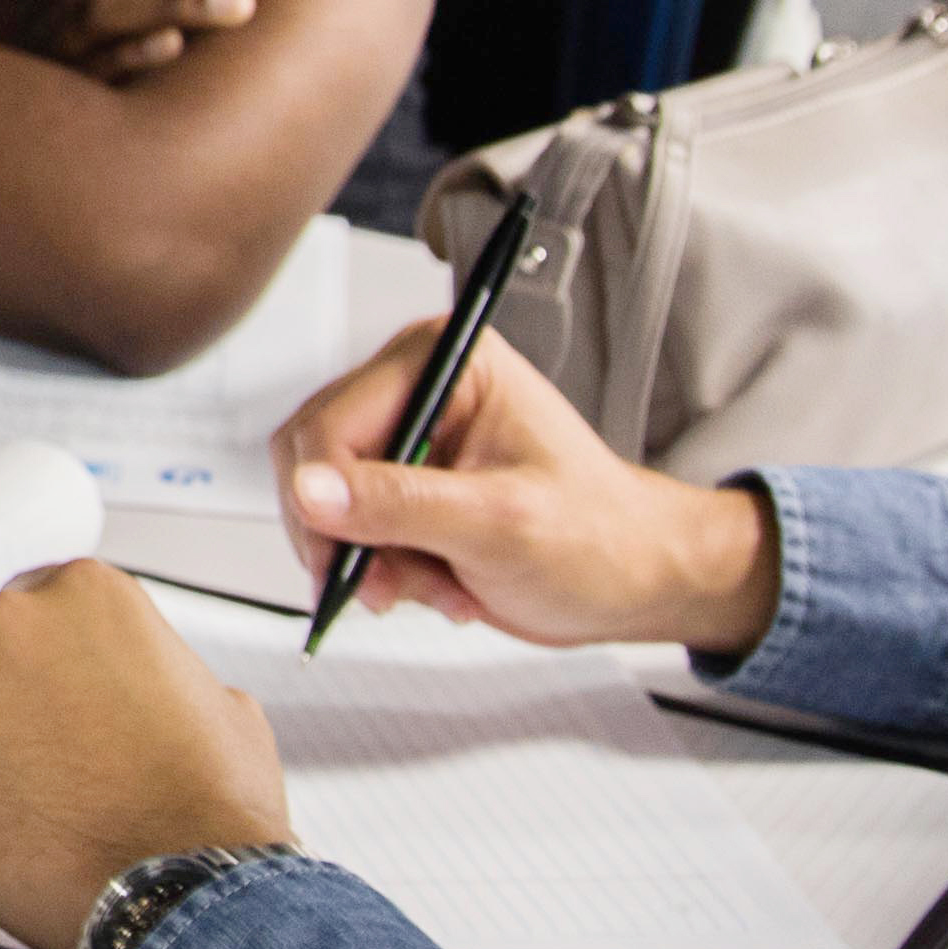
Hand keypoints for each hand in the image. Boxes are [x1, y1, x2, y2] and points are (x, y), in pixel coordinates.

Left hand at [0, 557, 290, 948]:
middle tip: (58, 764)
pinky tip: (10, 834)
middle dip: (18, 702)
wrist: (183, 895)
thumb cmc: (211, 807)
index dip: (61, 666)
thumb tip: (142, 687)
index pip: (46, 607)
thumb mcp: (221, 702)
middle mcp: (11, 622)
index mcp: (86, 591)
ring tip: (43, 811)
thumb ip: (160, 671)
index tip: (71, 705)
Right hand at [263, 324, 786, 655]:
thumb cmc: (601, 537)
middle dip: (351, 537)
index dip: (323, 496)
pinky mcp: (405, 489)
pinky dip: (387, 574)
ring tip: (439, 586)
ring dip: (374, 563)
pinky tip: (442, 586)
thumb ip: (399, 503)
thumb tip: (311, 491)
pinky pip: (350, 534)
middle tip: (392, 583)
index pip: (333, 421)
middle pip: (315, 461)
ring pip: (325, 505)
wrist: (636, 580)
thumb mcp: (500, 523)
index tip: (341, 558)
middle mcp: (417, 390)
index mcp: (445, 362)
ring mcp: (408, 441)